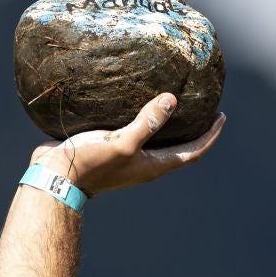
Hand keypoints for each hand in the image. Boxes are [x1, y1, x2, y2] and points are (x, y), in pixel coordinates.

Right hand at [30, 93, 225, 195]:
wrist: (54, 176)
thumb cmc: (90, 163)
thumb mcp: (122, 142)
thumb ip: (147, 123)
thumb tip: (172, 100)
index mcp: (153, 165)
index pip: (193, 152)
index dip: (210, 136)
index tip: (222, 116)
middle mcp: (142, 164)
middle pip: (177, 148)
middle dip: (192, 129)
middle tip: (201, 107)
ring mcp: (124, 159)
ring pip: (154, 141)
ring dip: (166, 125)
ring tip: (169, 102)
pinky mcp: (107, 150)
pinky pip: (132, 134)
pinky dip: (141, 120)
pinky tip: (132, 104)